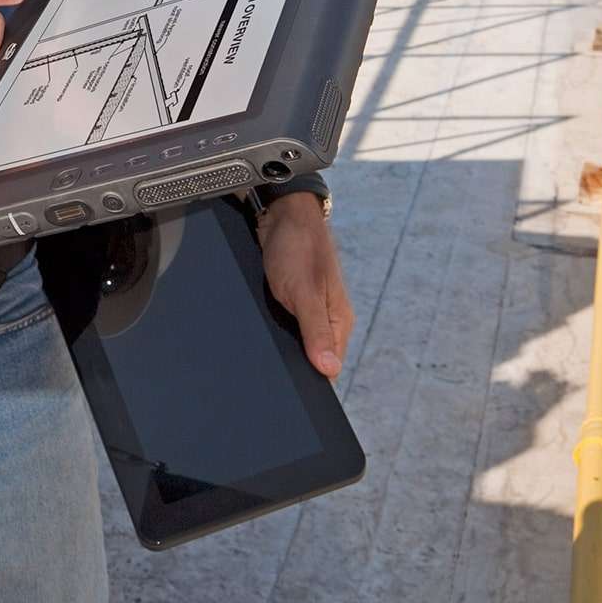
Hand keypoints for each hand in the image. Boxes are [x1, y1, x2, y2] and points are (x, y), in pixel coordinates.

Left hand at [258, 195, 352, 377]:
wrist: (279, 213)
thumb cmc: (297, 246)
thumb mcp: (305, 292)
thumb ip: (317, 331)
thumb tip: (329, 370)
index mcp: (339, 320)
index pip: (331, 366)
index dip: (312, 379)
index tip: (291, 389)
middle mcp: (327, 317)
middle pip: (313, 356)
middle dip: (294, 364)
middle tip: (269, 371)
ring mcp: (309, 308)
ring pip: (297, 340)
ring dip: (283, 346)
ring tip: (264, 350)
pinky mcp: (292, 299)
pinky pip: (285, 324)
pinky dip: (275, 329)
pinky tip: (262, 330)